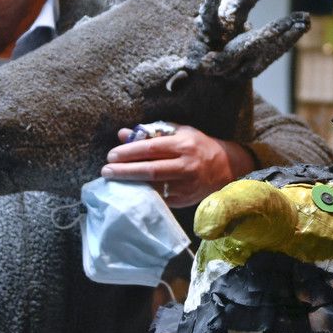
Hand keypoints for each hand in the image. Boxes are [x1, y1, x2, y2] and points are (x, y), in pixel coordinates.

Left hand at [101, 124, 254, 206]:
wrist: (226, 167)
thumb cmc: (199, 145)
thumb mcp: (179, 132)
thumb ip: (150, 133)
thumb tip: (123, 133)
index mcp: (183, 144)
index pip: (150, 148)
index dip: (129, 152)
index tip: (111, 155)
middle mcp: (186, 165)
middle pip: (150, 170)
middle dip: (125, 171)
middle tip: (106, 171)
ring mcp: (186, 185)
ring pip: (154, 186)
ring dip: (131, 184)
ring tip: (113, 182)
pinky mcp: (185, 199)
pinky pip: (160, 198)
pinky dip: (144, 194)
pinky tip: (130, 191)